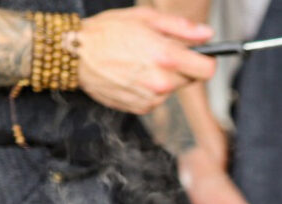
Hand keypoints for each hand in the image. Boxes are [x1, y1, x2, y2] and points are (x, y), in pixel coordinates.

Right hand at [77, 6, 215, 114]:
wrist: (73, 54)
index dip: (205, 60)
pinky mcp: (140, 108)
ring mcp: (151, 98)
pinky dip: (150, 89)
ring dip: (165, 77)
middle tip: (158, 52)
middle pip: (191, 79)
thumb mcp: (146, 18)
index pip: (208, 69)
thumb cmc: (107, 31)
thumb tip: (208, 35)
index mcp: (166, 56)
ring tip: (140, 62)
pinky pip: (157, 99)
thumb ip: (182, 28)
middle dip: (181, 66)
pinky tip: (132, 75)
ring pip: (173, 89)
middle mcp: (161, 81)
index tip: (198, 55)